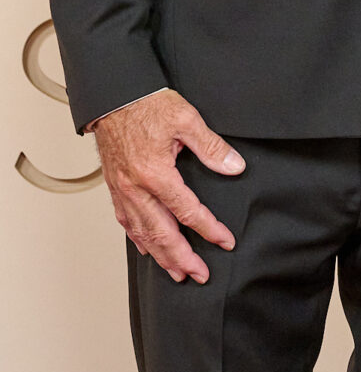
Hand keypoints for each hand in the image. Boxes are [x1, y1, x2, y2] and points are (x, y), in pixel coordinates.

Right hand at [93, 88, 244, 283]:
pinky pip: (126, 222)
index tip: (225, 242)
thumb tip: (235, 166)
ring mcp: (122, 190)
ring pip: (142, 233)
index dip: (209, 229)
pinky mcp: (115, 187)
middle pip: (161, 233)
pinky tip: (147, 249)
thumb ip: (211, 147)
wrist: (114, 96)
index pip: (187, 211)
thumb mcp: (187, 119)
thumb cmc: (147, 104)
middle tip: (199, 275)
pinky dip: (138, 240)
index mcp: (156, 174)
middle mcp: (136, 188)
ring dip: (160, 256)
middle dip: (182, 258)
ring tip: (176, 273)